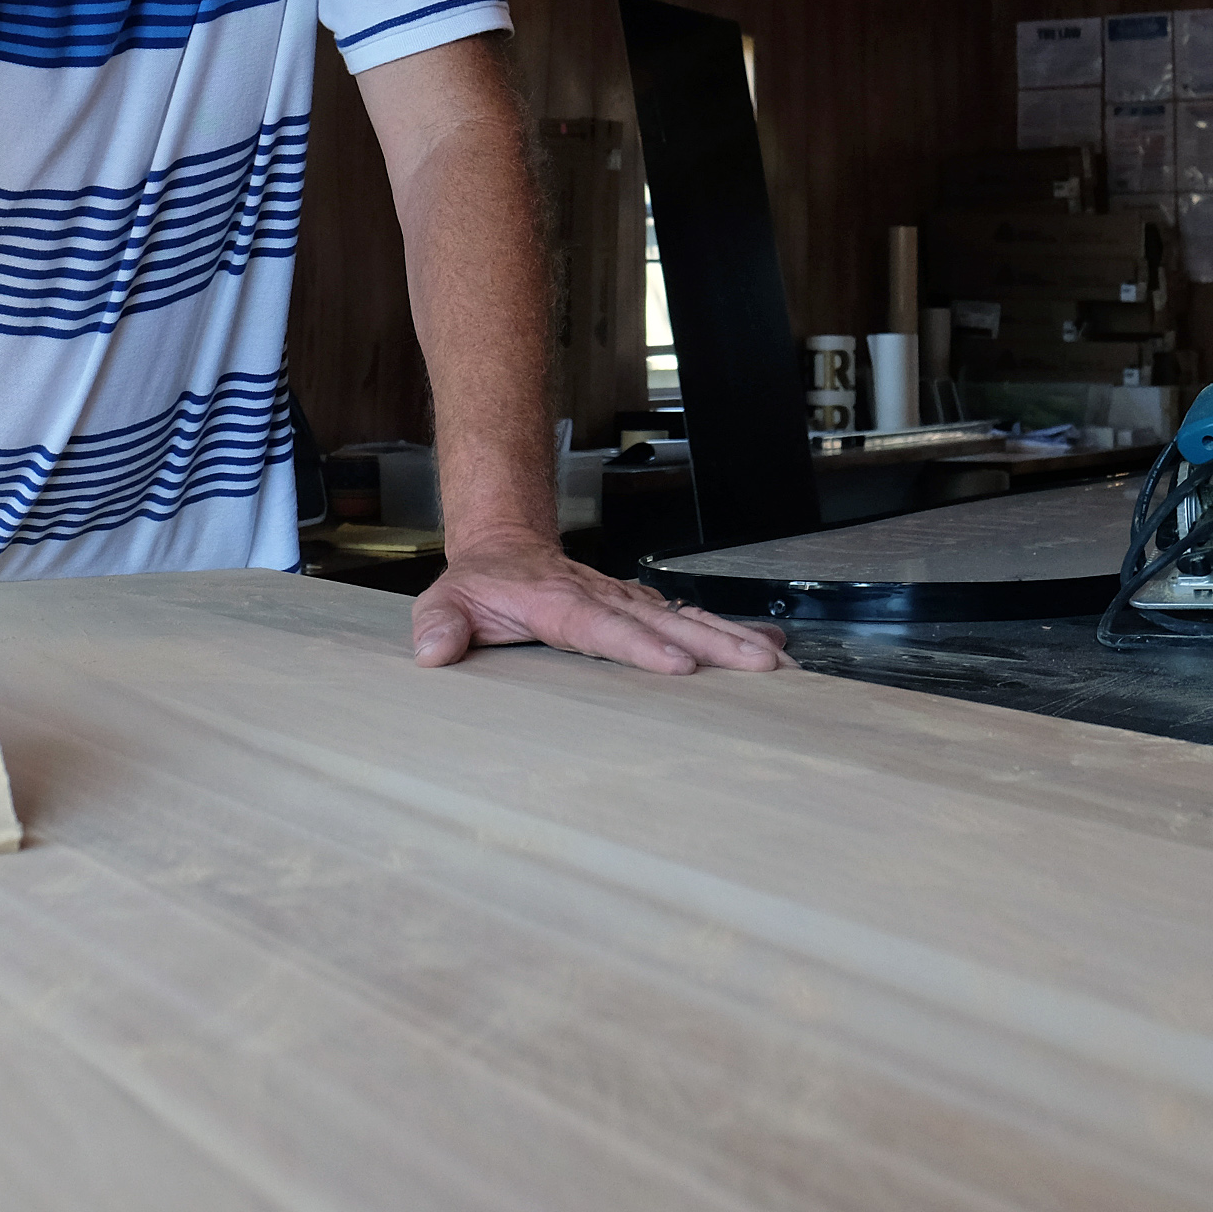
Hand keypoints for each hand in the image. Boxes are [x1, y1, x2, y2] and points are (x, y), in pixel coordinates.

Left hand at [410, 531, 792, 675]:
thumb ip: (439, 624)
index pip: (605, 628)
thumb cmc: (479, 582)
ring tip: (779, 662)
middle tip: (761, 667)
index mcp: (560, 603)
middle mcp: (604, 597)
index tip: (680, 667)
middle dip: (716, 645)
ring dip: (735, 640)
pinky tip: (771, 647)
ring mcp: (628, 600)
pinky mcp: (642, 607)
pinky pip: (691, 619)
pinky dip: (732, 632)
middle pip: (665, 622)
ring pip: (688, 618)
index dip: (643, 647)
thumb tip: (433, 651)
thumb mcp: (446, 601)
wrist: (504, 544)